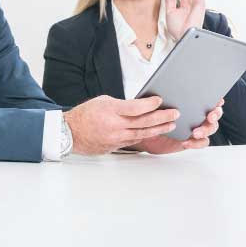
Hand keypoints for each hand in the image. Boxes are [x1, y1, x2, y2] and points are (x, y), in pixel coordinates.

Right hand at [64, 95, 179, 154]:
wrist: (70, 133)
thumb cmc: (85, 114)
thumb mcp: (103, 101)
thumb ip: (122, 105)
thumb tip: (141, 106)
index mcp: (110, 110)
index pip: (136, 107)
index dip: (150, 104)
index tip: (160, 100)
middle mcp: (114, 126)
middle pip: (143, 122)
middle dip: (162, 117)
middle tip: (175, 113)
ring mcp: (116, 138)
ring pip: (142, 133)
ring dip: (159, 129)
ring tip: (171, 124)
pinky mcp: (116, 146)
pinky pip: (135, 140)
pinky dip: (147, 136)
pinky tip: (156, 132)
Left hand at [131, 99, 223, 153]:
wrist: (147, 132)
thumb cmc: (152, 114)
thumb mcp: (155, 104)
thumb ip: (162, 98)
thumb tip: (162, 93)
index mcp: (192, 102)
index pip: (209, 98)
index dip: (216, 99)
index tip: (217, 101)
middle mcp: (198, 114)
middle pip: (215, 114)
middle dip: (215, 114)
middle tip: (209, 116)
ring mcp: (197, 127)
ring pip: (211, 128)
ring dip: (206, 129)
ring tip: (195, 132)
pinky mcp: (193, 140)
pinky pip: (202, 142)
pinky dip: (197, 143)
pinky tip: (187, 142)